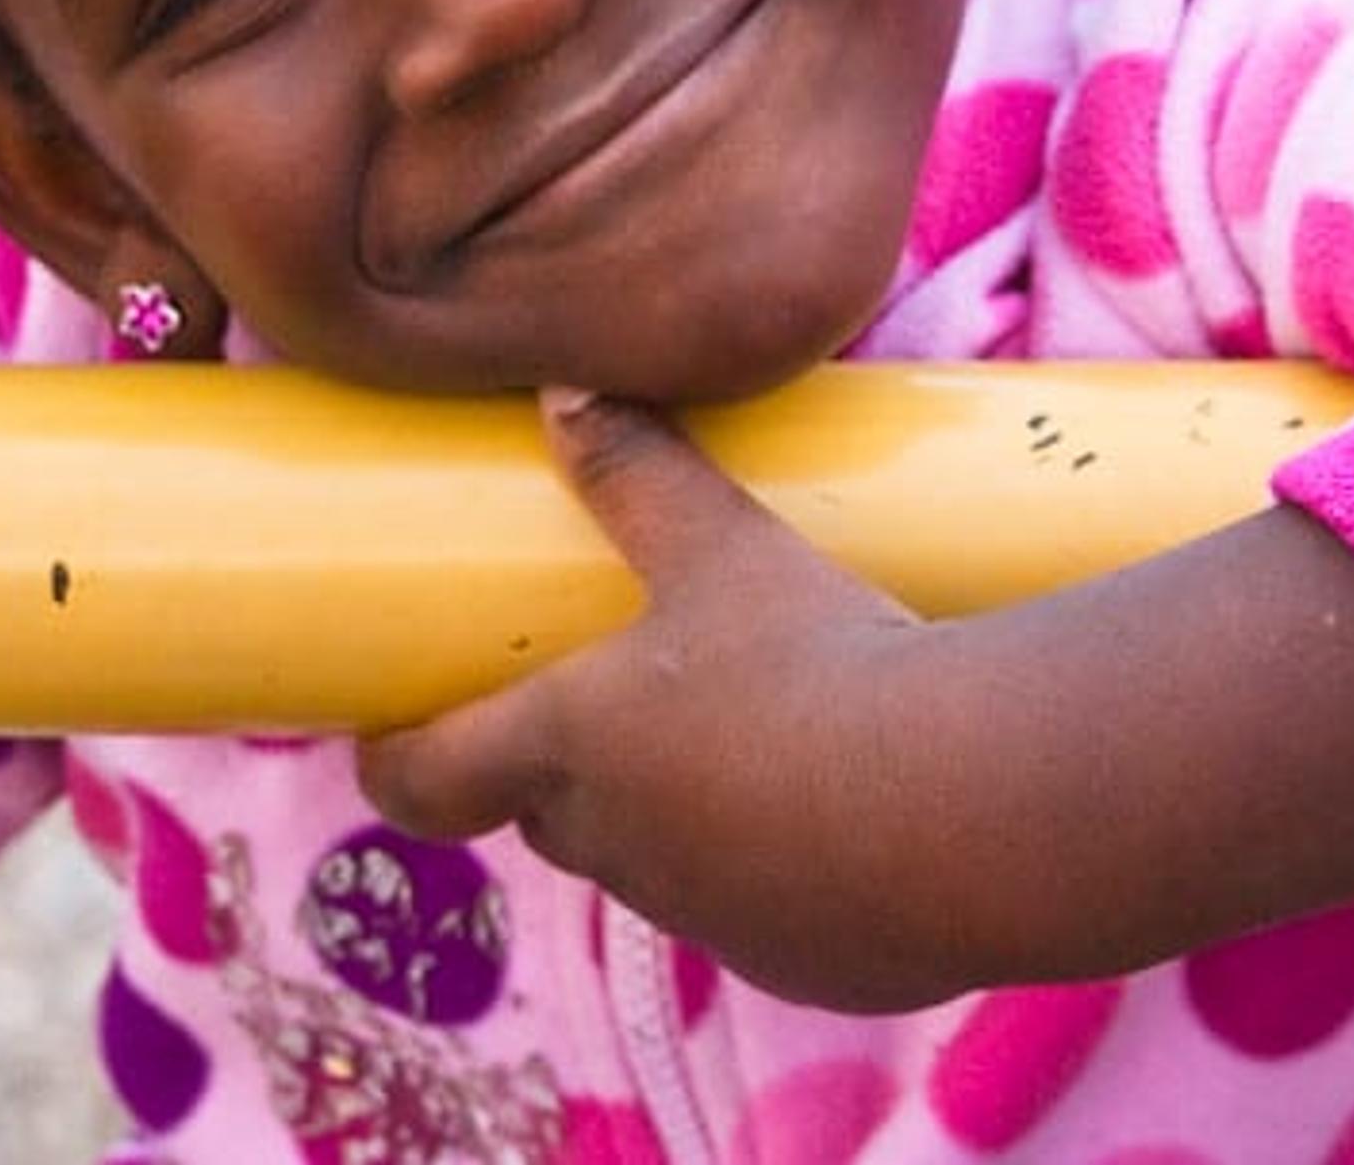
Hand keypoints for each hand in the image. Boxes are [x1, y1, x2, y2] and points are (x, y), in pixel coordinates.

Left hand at [357, 389, 996, 1012]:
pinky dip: (784, 867)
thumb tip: (562, 387)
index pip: (427, 782)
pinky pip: (768, 912)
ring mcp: (712, 920)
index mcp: (569, 753)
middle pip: (549, 815)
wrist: (970, 808)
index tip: (383, 736)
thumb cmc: (819, 663)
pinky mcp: (806, 965)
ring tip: (748, 738)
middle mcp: (620, 852)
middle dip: (558, 768)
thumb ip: (639, 468)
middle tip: (598, 695)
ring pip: (661, 865)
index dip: (396, 761)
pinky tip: (848, 810)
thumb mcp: (725, 546)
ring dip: (679, 816)